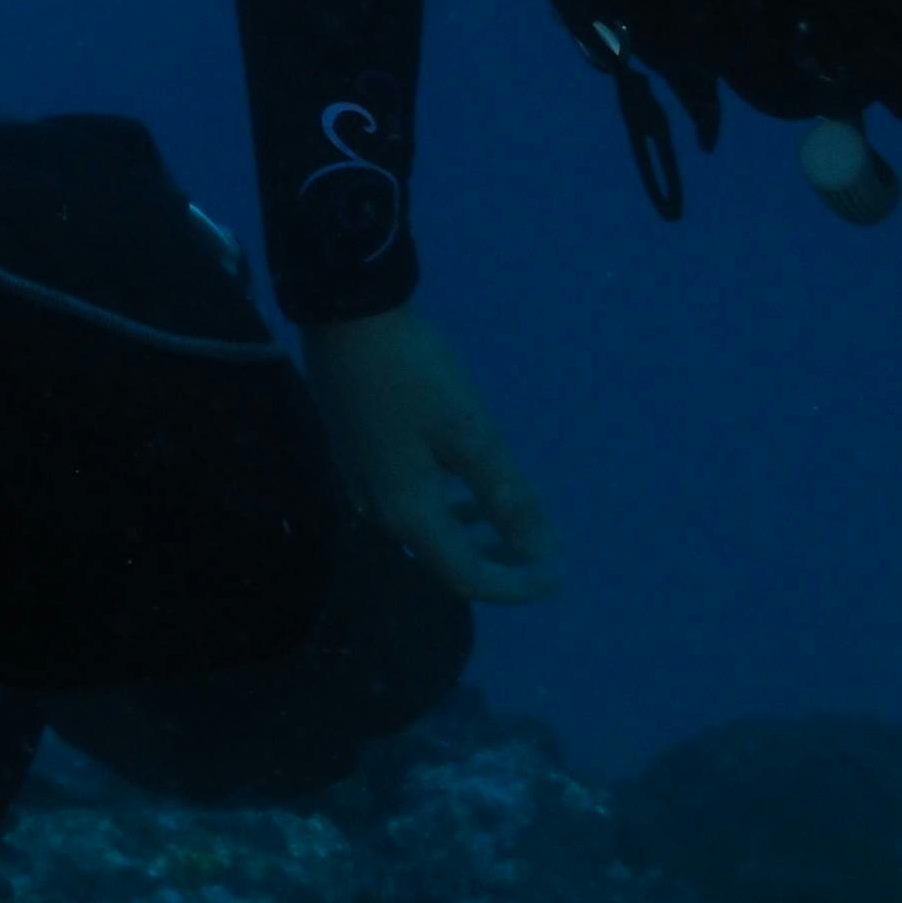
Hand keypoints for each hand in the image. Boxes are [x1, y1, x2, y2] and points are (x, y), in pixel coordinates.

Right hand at [307, 306, 556, 600]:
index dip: (516, 586)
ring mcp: (364, 484)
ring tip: (508, 525)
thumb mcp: (470, 433)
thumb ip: (506, 496)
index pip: (468, 576)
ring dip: (471, 535)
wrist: (344, 315)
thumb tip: (544, 551)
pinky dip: (447, 507)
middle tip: (540, 555)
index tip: (557, 576)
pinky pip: (411, 503)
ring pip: (426, 531)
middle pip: (443, 560)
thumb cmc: (412, 374)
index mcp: (409, 512)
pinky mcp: (359, 456)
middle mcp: (380, 511)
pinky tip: (462, 485)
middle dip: (496, 563)